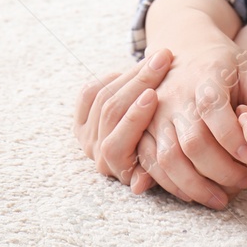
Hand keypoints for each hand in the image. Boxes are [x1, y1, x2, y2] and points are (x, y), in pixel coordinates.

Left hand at [74, 48, 172, 182]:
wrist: (150, 139)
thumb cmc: (165, 150)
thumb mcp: (164, 161)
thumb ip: (155, 171)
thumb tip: (139, 186)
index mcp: (115, 167)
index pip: (116, 145)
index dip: (133, 118)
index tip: (153, 95)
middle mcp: (96, 151)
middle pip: (110, 112)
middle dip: (138, 82)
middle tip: (161, 61)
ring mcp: (86, 132)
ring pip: (102, 96)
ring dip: (132, 74)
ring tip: (156, 59)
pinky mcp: (81, 115)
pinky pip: (90, 91)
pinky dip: (111, 78)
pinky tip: (130, 72)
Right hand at [129, 44, 246, 208]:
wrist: (182, 44)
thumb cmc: (221, 62)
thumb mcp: (246, 69)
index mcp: (204, 77)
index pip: (213, 109)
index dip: (232, 138)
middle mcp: (174, 95)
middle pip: (192, 141)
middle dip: (220, 170)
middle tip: (245, 183)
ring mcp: (155, 114)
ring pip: (169, 158)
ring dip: (195, 185)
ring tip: (222, 199)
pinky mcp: (144, 128)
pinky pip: (151, 163)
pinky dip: (171, 184)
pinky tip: (194, 193)